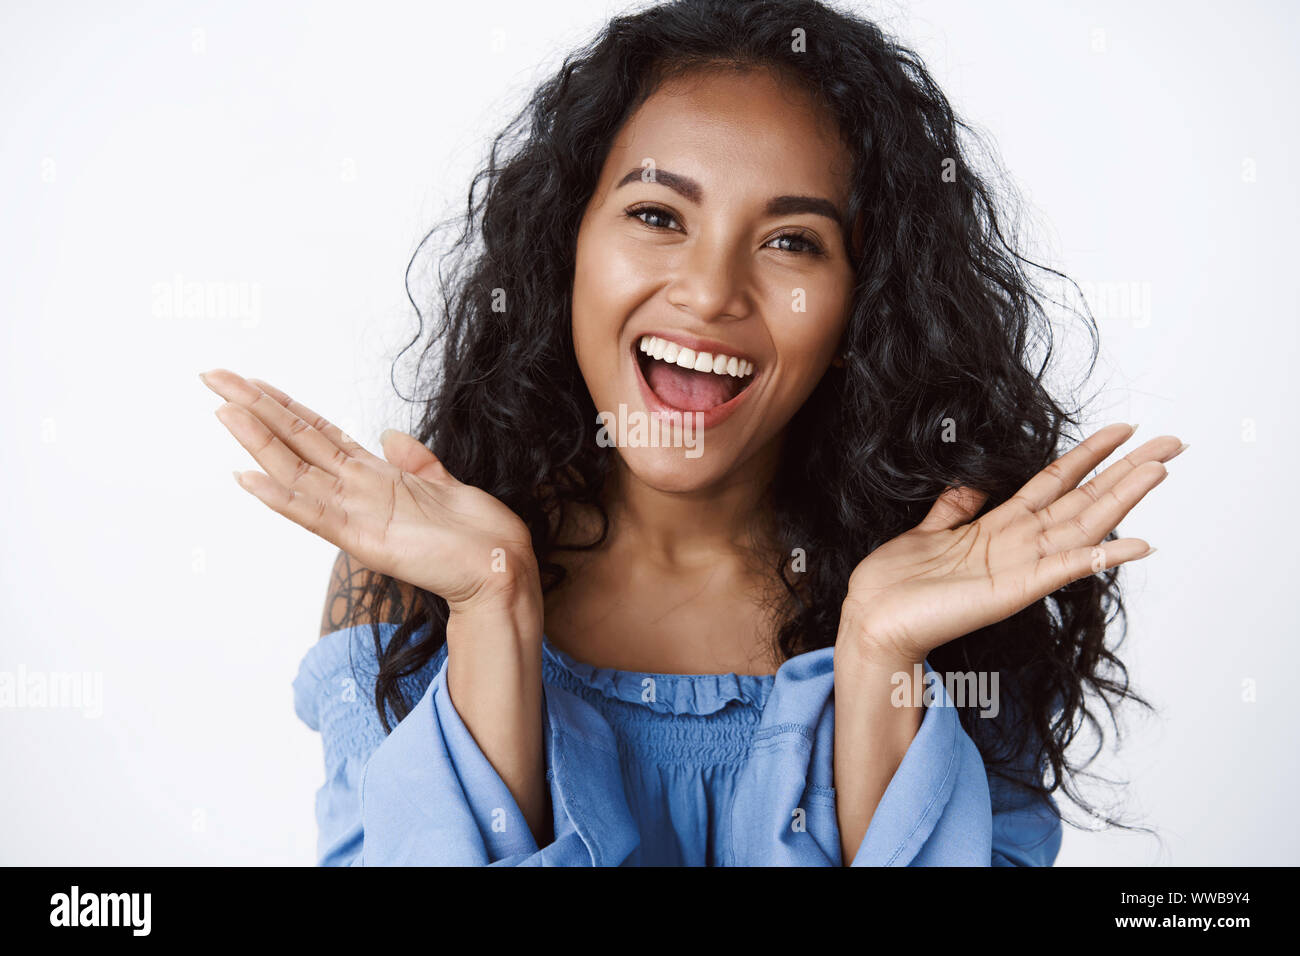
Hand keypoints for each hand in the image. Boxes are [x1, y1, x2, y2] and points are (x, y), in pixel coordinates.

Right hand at [201, 368, 538, 612]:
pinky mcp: (366, 539)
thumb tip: (391, 435)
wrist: (498, 567)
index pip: (317, 433)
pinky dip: (281, 497)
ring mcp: (356, 515)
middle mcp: (356, 492)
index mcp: (372, 477)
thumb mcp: (443, 481)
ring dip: (259, 442)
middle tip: (213, 377)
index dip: (283, 406)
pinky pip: (315, 515)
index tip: (250, 381)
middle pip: (295, 441)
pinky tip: (249, 478)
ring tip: (223, 413)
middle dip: (255, 409)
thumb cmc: (474, 533)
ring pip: (295, 472)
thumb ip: (414, 460)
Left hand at [838, 423, 1185, 666]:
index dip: (1088, 454)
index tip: (1122, 429)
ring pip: (1083, 524)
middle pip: (1083, 498)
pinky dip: (1100, 557)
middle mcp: (1017, 544)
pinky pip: (1064, 569)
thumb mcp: (929, 529)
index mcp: (998, 526)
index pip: (1055, 481)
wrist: (873, 619)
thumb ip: (955, 506)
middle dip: (1126, 470)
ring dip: (1123, 498)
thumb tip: (971, 481)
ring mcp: (1020, 567)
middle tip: (1171, 442)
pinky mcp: (1012, 591)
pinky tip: (1135, 544)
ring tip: (1160, 471)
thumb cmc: (897, 582)